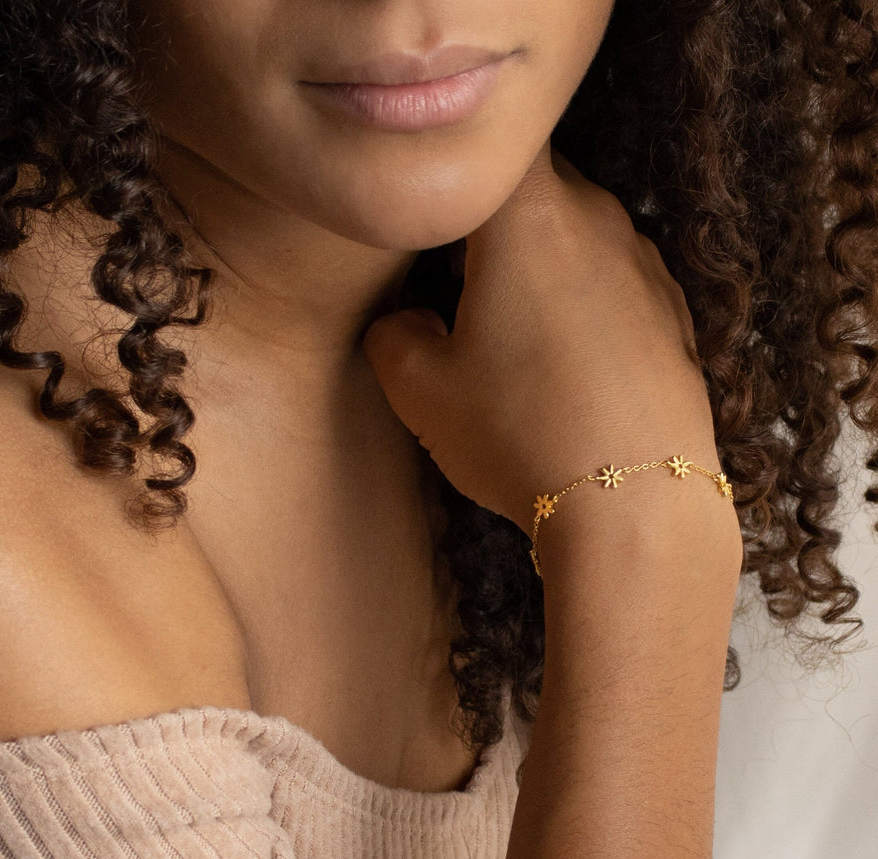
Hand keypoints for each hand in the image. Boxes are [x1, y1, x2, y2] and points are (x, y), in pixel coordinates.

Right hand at [364, 141, 719, 533]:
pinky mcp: (672, 312)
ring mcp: (643, 265)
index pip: (489, 149)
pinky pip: (614, 280)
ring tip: (513, 331)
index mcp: (526, 219)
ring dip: (541, 262)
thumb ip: (391, 335)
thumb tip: (404, 321)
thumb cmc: (520, 433)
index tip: (433, 220)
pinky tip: (567, 362)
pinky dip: (584, 301)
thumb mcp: (419, 391)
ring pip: (577, 233)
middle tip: (457, 280)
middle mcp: (595, 220)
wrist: (634, 504)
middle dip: (494, 221)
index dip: (455, 173)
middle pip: (535, 187)